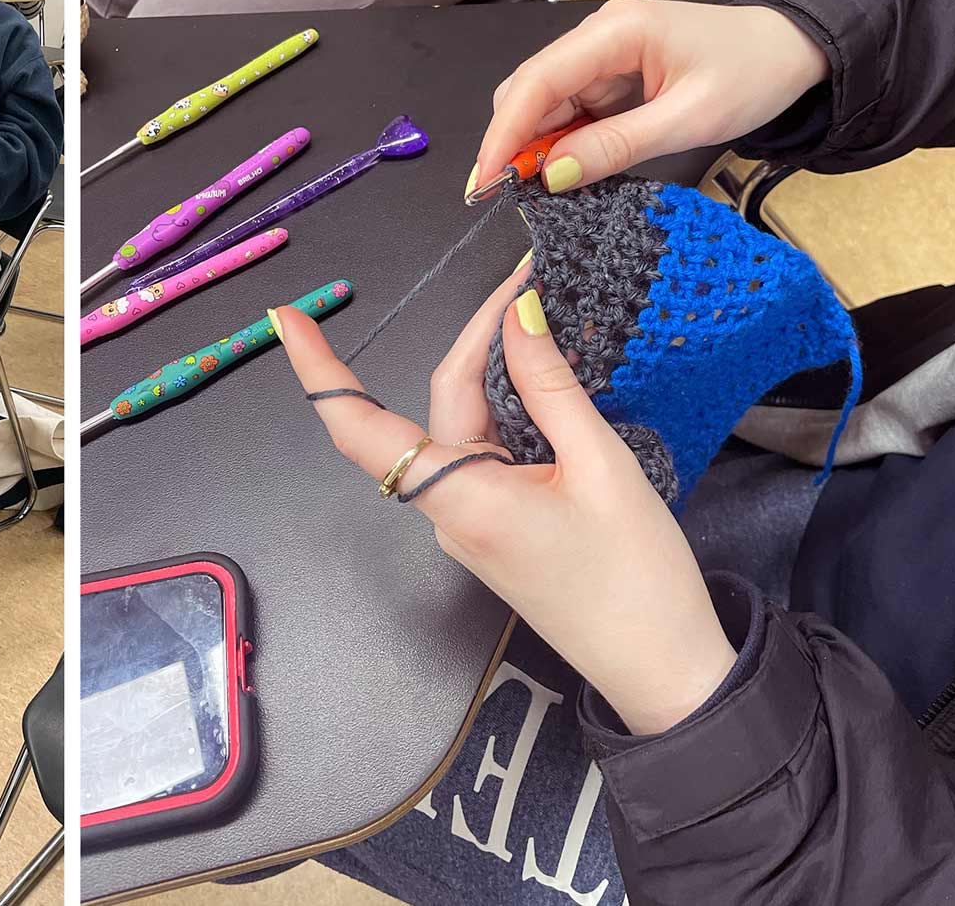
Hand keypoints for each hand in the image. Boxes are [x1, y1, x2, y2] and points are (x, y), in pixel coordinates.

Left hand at [274, 263, 737, 735]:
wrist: (667, 674)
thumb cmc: (638, 580)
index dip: (319, 371)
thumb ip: (552, 386)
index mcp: (461, 500)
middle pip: (444, 403)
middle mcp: (449, 512)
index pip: (362, 428)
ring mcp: (470, 523)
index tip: (287, 317)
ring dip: (499, 370)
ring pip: (467, 426)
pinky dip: (514, 409)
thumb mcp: (603, 467)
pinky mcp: (496, 529)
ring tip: (543, 316)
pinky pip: (488, 454)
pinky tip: (550, 379)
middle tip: (531, 281)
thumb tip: (517, 313)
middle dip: (479, 337)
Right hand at [470, 0, 827, 197]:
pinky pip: (569, 108)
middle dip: (514, 141)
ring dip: (537, 144)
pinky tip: (569, 167)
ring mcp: (602, 52)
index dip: (505, 132)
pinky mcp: (610, 72)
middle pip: (529, 89)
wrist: (795, 47)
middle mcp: (599, 35)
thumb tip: (552, 175)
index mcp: (617, 32)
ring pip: (544, 101)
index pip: (538, 81)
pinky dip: (562, 141)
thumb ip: (617, 146)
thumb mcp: (690, 119)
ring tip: (543, 187)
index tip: (486, 179)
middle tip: (509, 195)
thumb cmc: (754, 74)